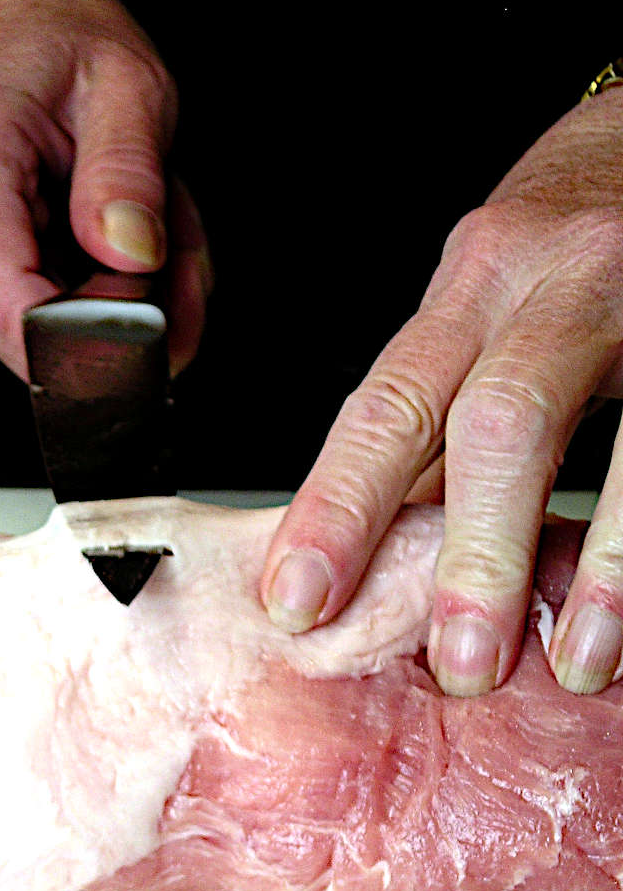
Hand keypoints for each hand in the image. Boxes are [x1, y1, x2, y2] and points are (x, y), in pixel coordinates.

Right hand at [0, 0, 209, 378]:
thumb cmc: (46, 36)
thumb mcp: (125, 77)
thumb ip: (130, 169)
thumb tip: (132, 258)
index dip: (70, 344)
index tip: (144, 335)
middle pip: (20, 329)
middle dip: (115, 315)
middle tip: (174, 257)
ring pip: (32, 329)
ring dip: (106, 299)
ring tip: (131, 222)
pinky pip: (26, 313)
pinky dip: (84, 290)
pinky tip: (96, 236)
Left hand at [259, 89, 622, 695]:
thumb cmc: (580, 226)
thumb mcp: (490, 296)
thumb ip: (440, 409)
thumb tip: (377, 537)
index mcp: (475, 282)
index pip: (387, 404)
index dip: (337, 510)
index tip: (297, 603)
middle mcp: (558, 283)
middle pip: (498, 424)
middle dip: (474, 556)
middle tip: (457, 665)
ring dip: (602, 568)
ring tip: (577, 663)